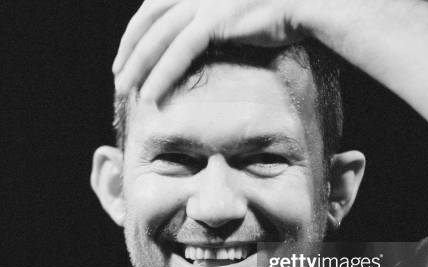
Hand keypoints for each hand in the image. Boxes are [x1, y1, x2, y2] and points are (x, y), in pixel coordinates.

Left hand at [113, 0, 304, 100]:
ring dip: (137, 66)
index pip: (153, 5)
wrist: (309, 2)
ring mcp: (205, 1)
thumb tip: (199, 39)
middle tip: (117, 75)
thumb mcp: (237, 8)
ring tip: (124, 90)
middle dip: (129, 49)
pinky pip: (178, 52)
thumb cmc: (281, 9)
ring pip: (158, 37)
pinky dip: (161, 75)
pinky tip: (149, 96)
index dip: (136, 30)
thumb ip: (212, 18)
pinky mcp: (215, 19)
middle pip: (148, 20)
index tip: (126, 54)